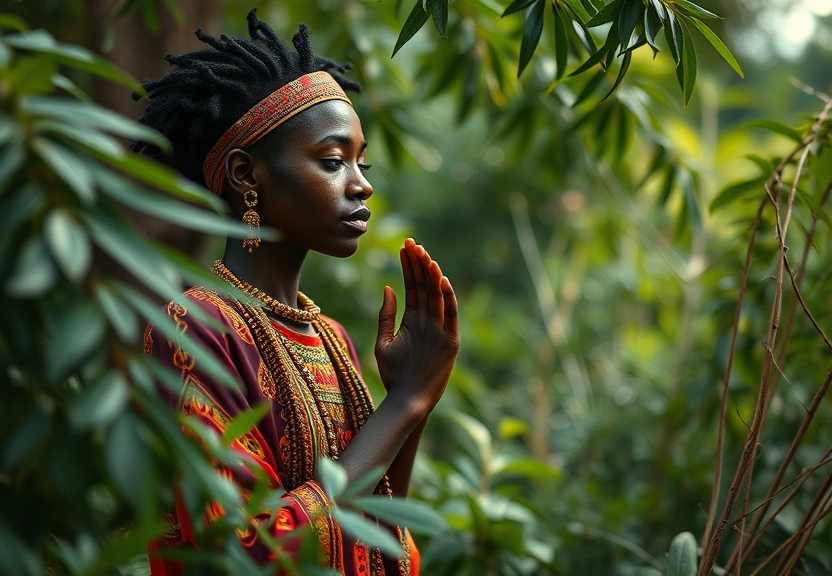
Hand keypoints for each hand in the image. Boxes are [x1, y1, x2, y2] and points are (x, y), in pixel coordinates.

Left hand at [375, 238, 459, 416]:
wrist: (406, 400)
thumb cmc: (393, 374)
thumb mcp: (384, 342)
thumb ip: (386, 316)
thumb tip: (388, 287)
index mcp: (414, 320)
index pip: (413, 286)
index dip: (409, 267)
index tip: (404, 247)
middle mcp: (429, 321)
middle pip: (425, 286)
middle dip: (419, 264)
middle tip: (412, 242)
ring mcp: (441, 330)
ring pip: (437, 296)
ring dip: (431, 274)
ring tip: (424, 254)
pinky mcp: (450, 341)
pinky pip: (450, 315)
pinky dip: (447, 297)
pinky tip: (440, 279)